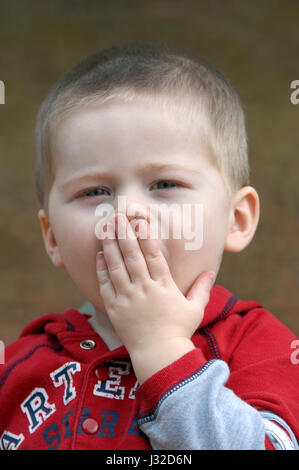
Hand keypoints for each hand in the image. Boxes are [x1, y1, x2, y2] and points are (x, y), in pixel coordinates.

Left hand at [96, 212, 214, 382]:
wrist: (158, 356)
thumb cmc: (179, 331)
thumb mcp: (195, 309)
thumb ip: (202, 288)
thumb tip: (211, 271)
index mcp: (163, 286)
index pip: (153, 255)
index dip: (146, 236)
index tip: (140, 220)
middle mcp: (143, 289)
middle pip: (132, 255)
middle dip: (124, 233)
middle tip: (118, 215)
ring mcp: (126, 298)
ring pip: (116, 266)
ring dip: (110, 245)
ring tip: (106, 227)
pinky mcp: (114, 308)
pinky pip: (105, 284)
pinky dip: (102, 269)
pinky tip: (100, 254)